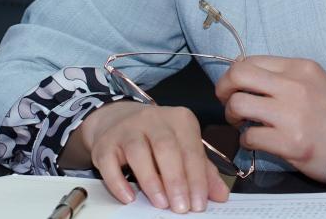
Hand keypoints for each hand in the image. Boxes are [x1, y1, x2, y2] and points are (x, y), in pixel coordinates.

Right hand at [64, 100, 230, 212]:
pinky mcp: (105, 143)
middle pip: (166, 148)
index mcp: (179, 119)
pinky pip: (110, 162)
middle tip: (181, 207)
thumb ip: (202, 170)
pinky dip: (118, 182)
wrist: (117, 119)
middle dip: (176, 180)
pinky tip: (129, 197)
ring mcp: (127, 129)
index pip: (191, 149)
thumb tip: (220, 195)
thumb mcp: (182, 146)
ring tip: (161, 203)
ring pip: (138, 152)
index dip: (197, 178)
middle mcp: (153, 119)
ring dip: (151, 181)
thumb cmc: (156, 136)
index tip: (199, 203)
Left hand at [214, 56, 325, 182]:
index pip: (250, 61)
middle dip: (223, 89)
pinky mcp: (289, 142)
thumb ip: (284, 77)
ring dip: (233, 117)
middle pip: (237, 75)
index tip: (234, 88)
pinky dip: (247, 140)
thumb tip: (247, 79)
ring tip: (243, 124)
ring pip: (238, 105)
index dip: (234, 75)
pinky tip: (258, 142)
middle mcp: (293, 86)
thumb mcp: (314, 82)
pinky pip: (249, 137)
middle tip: (228, 103)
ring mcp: (290, 114)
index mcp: (299, 68)